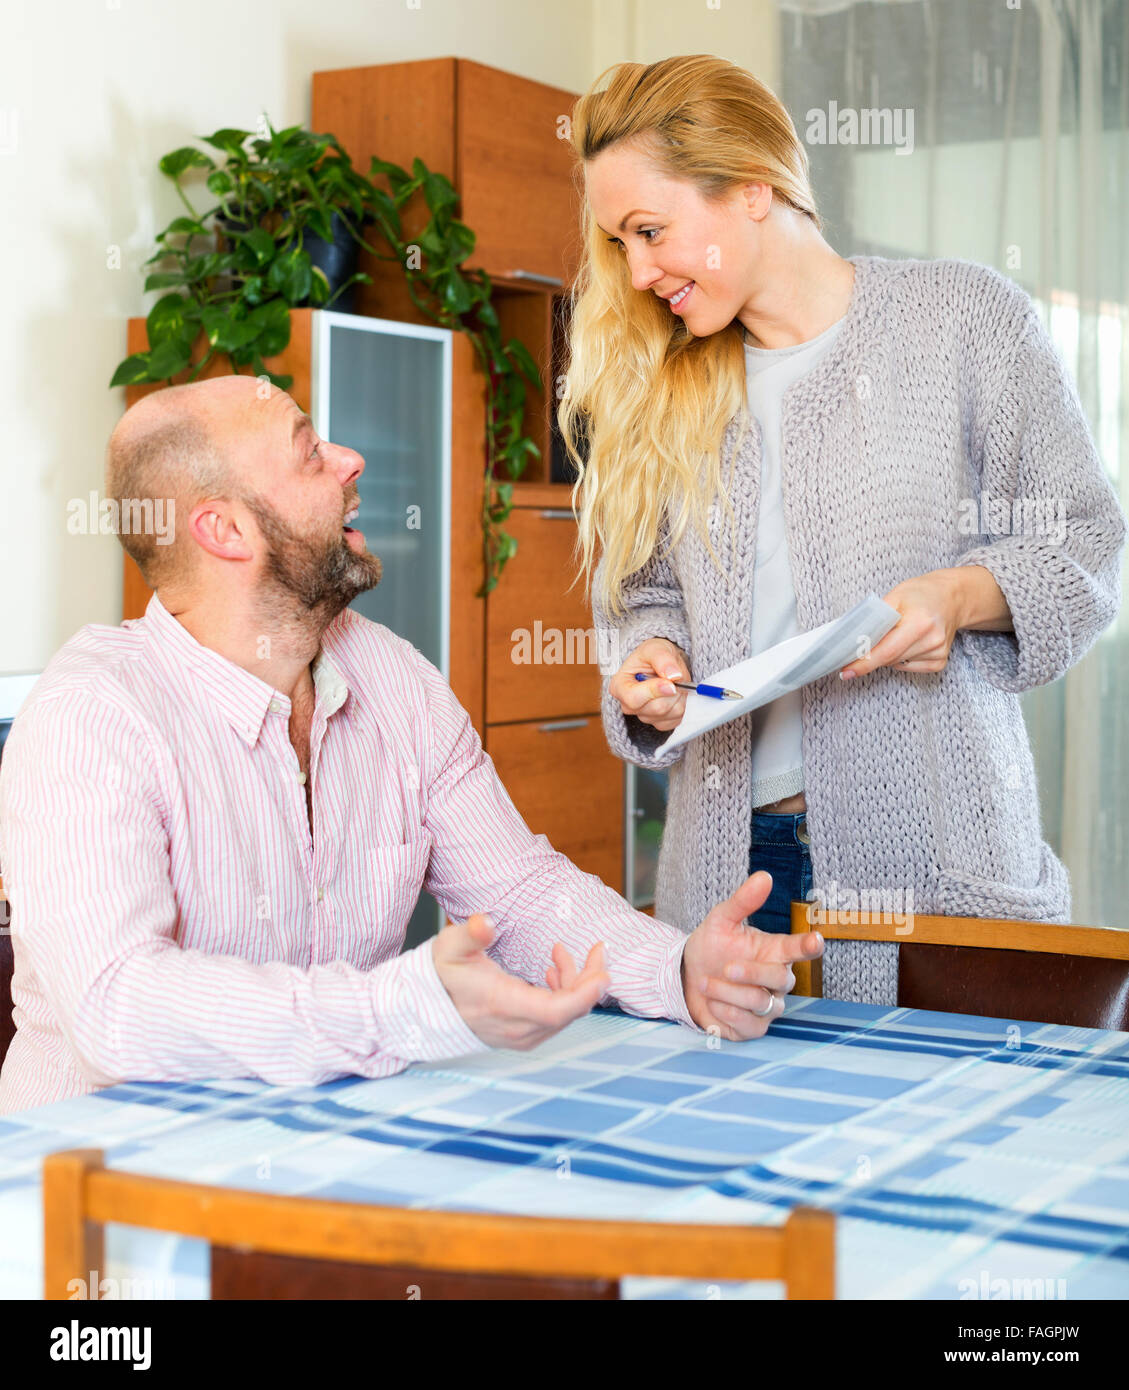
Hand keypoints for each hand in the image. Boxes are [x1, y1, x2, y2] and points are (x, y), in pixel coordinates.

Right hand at [432, 912, 608, 1049]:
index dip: (584, 994)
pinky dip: (563, 994)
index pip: (556, 1011)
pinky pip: (555, 1018)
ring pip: (565, 1014)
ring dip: (575, 983)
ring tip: (559, 952)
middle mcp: (516, 1028)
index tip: (604, 973)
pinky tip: (553, 971)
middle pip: (569, 1011)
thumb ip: (470, 934)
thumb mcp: (450, 948)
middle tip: (598, 949)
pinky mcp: (522, 1034)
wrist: (425, 1007)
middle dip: (590, 979)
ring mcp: (520, 1035)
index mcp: (502, 1005)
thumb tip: (485, 923)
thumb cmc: (442, 975)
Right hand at [609, 638, 690, 730]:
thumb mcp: (655, 648)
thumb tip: (673, 675)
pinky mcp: (658, 723)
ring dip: (678, 697)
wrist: (661, 663)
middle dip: (672, 691)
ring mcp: (643, 716)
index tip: (670, 682)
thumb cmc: (652, 655)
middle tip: (674, 676)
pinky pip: (676, 720)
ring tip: (674, 682)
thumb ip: (663, 659)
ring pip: (669, 714)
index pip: (634, 698)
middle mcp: (628, 705)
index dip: (654, 691)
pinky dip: (681, 705)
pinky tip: (675, 694)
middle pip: (656, 708)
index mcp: (619, 686)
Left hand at [680, 871, 824, 1039]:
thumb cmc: (711, 946)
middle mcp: (777, 980)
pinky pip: (749, 1026)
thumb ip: (743, 901)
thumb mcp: (721, 920)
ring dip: (729, 992)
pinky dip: (726, 1013)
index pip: (799, 948)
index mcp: (775, 951)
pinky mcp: (753, 1029)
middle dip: (752, 973)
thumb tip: (764, 876)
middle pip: (782, 979)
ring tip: (706, 982)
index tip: (816, 940)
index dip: (809, 945)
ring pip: (762, 1004)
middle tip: (726, 967)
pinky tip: (713, 1002)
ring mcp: (768, 1006)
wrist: (686, 977)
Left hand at [839, 570, 965, 677]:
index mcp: (920, 622)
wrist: (952, 597)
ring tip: (899, 632)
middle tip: (861, 647)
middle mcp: (932, 640)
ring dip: (888, 654)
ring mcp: (939, 653)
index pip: (886, 650)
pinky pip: (909, 667)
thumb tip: (854, 641)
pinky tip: (909, 642)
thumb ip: (875, 619)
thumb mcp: (895, 596)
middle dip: (872, 655)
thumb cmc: (921, 594)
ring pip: (897, 663)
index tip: (846, 672)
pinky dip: (901, 658)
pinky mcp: (940, 662)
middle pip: (890, 659)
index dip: (864, 663)